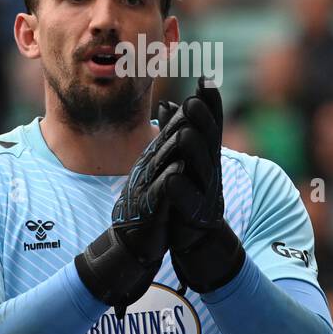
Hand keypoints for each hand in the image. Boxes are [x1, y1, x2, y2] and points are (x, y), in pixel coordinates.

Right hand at [74, 108, 196, 316]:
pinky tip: (179, 168)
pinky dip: (169, 178)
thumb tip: (177, 130)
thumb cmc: (146, 210)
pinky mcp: (148, 209)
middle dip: (182, 119)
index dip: (187, 110)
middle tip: (197, 97)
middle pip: (167, 140)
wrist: (129, 245)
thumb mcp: (156, 177)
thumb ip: (165, 153)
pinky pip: (160, 191)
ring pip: (162, 162)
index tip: (202, 87)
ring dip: (174, 144)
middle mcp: (149, 169)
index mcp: (154, 161)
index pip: (172, 131)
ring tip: (188, 127)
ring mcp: (146, 187)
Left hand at [156, 79, 244, 295]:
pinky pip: (186, 200)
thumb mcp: (183, 161)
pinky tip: (171, 179)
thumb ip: (176, 132)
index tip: (205, 77)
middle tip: (193, 100)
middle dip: (203, 120)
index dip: (210, 102)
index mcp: (206, 155)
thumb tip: (168, 103)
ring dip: (192, 149)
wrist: (197, 238)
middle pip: (209, 140)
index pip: (211, 123)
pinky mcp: (195, 215)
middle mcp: (210, 169)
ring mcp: (205, 192)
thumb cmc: (187, 194)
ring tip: (182, 133)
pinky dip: (179, 189)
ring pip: (201, 167)